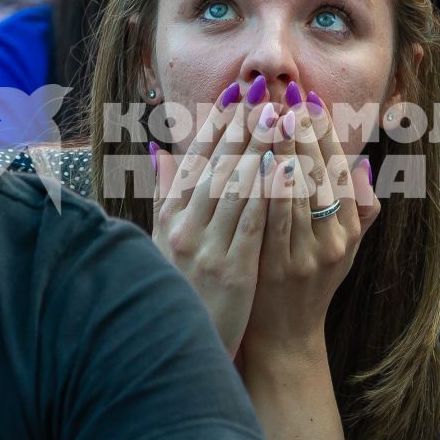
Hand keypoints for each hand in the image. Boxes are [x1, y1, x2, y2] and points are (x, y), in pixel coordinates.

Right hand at [151, 93, 279, 355]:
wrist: (175, 347)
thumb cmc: (180, 289)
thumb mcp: (163, 240)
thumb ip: (164, 194)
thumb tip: (157, 150)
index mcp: (169, 216)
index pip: (195, 159)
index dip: (217, 124)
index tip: (237, 93)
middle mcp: (184, 227)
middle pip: (216, 165)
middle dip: (241, 125)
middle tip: (263, 91)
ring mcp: (206, 248)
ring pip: (235, 187)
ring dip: (258, 148)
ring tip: (278, 115)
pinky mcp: (231, 270)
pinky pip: (251, 223)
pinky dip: (266, 192)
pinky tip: (283, 167)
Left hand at [242, 89, 379, 360]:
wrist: (284, 336)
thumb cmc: (310, 282)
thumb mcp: (346, 248)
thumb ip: (360, 209)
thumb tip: (364, 165)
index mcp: (349, 228)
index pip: (340, 169)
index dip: (325, 133)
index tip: (310, 100)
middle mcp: (335, 240)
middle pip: (322, 175)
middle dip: (304, 132)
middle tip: (288, 95)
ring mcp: (307, 255)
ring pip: (299, 194)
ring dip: (284, 152)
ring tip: (272, 116)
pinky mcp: (280, 268)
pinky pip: (274, 221)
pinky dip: (269, 191)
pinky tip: (259, 163)